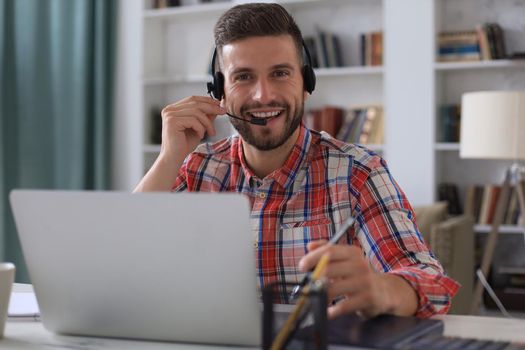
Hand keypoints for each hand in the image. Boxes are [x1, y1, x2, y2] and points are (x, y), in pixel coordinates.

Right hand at [133, 96, 224, 191]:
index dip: (207, 100)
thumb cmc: (184, 145)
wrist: (174, 159)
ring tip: (211, 132)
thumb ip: (205, 117)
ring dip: (207, 123)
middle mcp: (169, 110)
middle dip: (212, 107)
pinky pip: (193, 120)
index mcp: (174, 109)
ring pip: (196, 112)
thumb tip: (216, 107)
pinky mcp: (172, 121)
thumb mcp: (198, 128)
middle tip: (223, 112)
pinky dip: (200, 128)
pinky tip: (200, 135)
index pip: (192, 99)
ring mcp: (169, 115)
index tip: (219, 105)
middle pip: (195, 103)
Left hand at [298, 240, 417, 318]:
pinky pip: (344, 306)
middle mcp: (359, 265)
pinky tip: (328, 312)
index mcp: (352, 252)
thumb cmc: (358, 274)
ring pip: (333, 288)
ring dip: (320, 295)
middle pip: (329, 269)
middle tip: (307, 286)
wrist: (385, 291)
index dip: (313, 258)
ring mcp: (364, 282)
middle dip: (314, 278)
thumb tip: (310, 246)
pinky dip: (332, 311)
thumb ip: (328, 250)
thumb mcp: (346, 259)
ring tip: (315, 299)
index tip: (302, 266)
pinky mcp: (368, 299)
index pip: (329, 251)